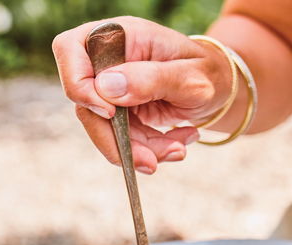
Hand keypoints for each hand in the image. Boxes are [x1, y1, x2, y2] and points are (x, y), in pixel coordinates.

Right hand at [52, 16, 232, 173]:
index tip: (111, 112)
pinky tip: (178, 145)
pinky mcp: (122, 114)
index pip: (70, 50)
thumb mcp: (190, 76)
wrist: (221, 88)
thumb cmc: (209, 72)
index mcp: (120, 36)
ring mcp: (113, 89)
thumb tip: (106, 89)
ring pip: (106, 132)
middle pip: (86, 105)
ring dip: (140, 152)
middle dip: (118, 141)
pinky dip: (150, 152)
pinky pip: (123, 142)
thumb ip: (150, 79)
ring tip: (178, 150)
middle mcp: (109, 61)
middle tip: (151, 162)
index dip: (79, 84)